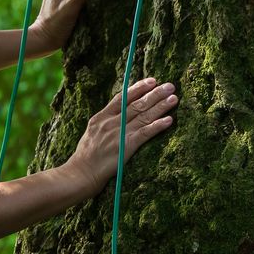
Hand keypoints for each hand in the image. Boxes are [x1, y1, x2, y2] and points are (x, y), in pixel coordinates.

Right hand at [65, 78, 177, 194]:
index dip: (138, 88)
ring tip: (174, 98)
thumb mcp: (91, 133)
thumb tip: (117, 115)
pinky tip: (169, 120)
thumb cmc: (85, 157)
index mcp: (101, 117)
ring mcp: (119, 134)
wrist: (80, 173)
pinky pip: (145, 133)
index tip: (152, 81)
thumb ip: (104, 123)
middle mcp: (110, 122)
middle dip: (155, 94)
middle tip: (170, 85)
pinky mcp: (126, 146)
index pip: (122, 98)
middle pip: (136, 104)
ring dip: (160, 106)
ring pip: (143, 116)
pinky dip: (158, 126)